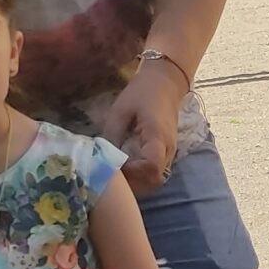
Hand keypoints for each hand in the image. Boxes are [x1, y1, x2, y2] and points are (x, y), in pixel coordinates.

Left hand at [104, 60, 187, 196]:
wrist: (165, 84)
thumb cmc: (142, 94)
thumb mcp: (121, 110)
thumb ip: (112, 135)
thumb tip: (99, 159)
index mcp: (157, 137)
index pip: (150, 167)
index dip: (131, 173)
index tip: (112, 168)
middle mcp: (167, 150)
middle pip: (153, 179)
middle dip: (132, 183)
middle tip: (109, 177)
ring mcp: (169, 154)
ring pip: (154, 179)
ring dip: (136, 182)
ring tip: (114, 175)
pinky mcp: (165, 155)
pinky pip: (154, 173)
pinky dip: (139, 176)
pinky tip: (124, 170)